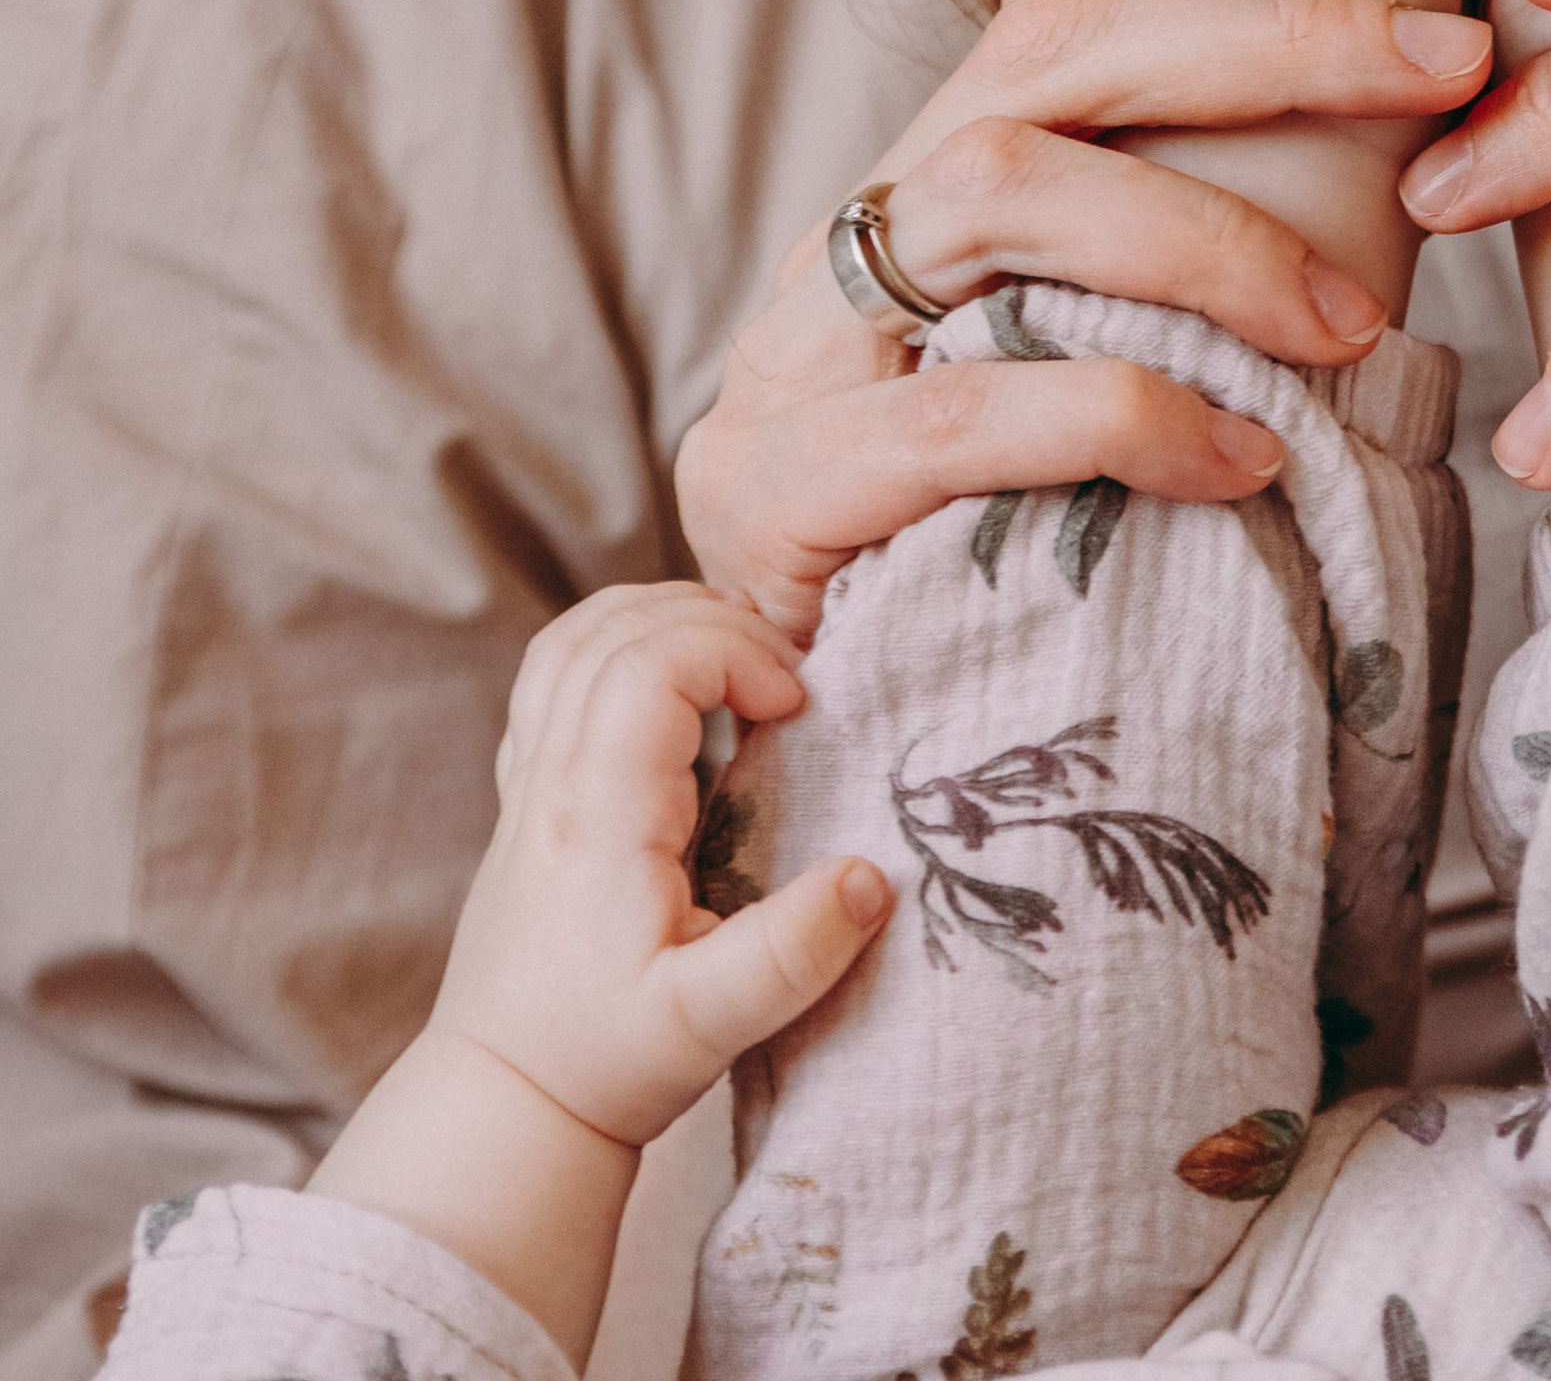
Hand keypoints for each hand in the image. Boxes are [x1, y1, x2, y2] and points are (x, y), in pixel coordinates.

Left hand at [310, 585, 889, 1362]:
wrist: (504, 1106)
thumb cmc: (603, 1066)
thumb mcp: (710, 1026)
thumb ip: (793, 953)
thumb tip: (873, 875)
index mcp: (597, 814)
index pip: (653, 662)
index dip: (737, 652)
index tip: (797, 707)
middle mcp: (551, 779)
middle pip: (616, 626)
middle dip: (716, 621)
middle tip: (785, 678)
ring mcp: (528, 782)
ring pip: (576, 636)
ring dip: (663, 618)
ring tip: (739, 660)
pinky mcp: (525, 796)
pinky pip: (556, 671)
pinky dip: (619, 641)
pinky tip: (673, 684)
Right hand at [677, 0, 1489, 632]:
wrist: (783, 738)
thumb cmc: (977, 540)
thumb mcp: (1081, 380)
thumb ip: (1184, 278)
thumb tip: (1397, 194)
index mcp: (941, 188)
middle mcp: (866, 230)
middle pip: (1048, 54)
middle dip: (1259, 33)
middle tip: (1442, 57)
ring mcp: (806, 347)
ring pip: (1004, 187)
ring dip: (1207, 236)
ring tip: (1354, 324)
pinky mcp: (787, 485)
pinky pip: (968, 410)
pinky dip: (1123, 416)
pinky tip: (1240, 461)